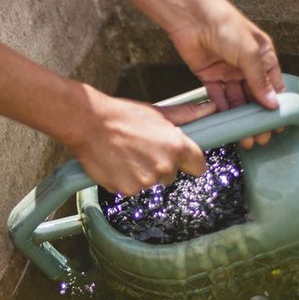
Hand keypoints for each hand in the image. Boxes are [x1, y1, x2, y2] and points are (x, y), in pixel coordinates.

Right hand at [63, 91, 216, 194]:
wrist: (89, 123)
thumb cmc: (122, 115)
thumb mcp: (158, 112)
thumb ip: (186, 116)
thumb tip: (209, 109)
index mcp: (176, 147)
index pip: (199, 166)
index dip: (190, 162)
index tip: (183, 159)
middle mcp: (164, 167)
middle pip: (171, 175)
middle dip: (161, 165)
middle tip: (142, 148)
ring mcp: (145, 181)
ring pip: (151, 182)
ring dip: (141, 172)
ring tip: (126, 153)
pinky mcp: (126, 190)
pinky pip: (131, 188)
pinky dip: (125, 179)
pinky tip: (117, 162)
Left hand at [166, 0, 284, 146]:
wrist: (192, 17)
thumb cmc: (226, 25)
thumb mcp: (249, 52)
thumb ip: (259, 79)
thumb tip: (272, 103)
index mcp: (263, 55)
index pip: (274, 84)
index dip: (276, 104)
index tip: (277, 124)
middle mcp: (247, 64)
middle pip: (255, 95)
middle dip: (258, 116)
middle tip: (260, 137)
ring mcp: (228, 71)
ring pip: (237, 99)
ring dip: (241, 117)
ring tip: (245, 137)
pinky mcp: (209, 75)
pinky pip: (218, 96)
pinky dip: (223, 109)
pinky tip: (227, 124)